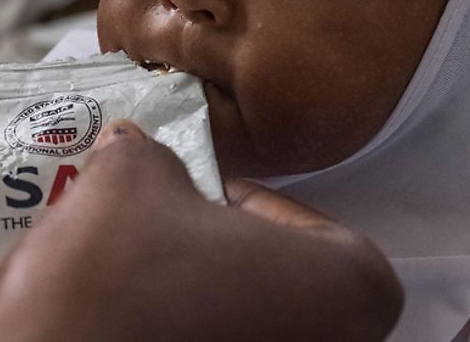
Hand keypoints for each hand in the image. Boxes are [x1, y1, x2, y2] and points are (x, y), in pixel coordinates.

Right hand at [0, 121, 402, 341]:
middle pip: (266, 275)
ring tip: (128, 279)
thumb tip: (131, 146)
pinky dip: (178, 332)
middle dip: (203, 250)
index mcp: (351, 286)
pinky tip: (128, 323)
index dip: (226, 196)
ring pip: (236, 318)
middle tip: (150, 232)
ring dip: (188, 296)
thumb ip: (146, 153)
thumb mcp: (129, 182)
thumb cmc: (118, 280)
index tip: (181, 195)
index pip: (288, 217)